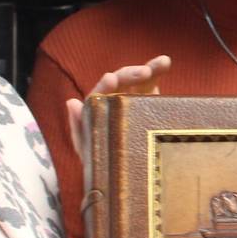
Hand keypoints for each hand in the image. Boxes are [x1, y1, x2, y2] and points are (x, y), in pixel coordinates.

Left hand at [65, 55, 171, 171]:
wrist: (125, 175)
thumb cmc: (101, 163)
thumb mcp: (88, 150)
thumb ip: (79, 127)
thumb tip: (71, 102)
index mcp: (97, 108)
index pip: (100, 93)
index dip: (105, 85)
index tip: (112, 79)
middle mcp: (113, 98)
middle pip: (121, 80)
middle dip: (131, 74)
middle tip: (144, 73)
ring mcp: (131, 97)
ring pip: (138, 78)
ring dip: (149, 68)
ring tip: (163, 62)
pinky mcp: (148, 100)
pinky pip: (152, 83)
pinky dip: (158, 71)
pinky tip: (165, 62)